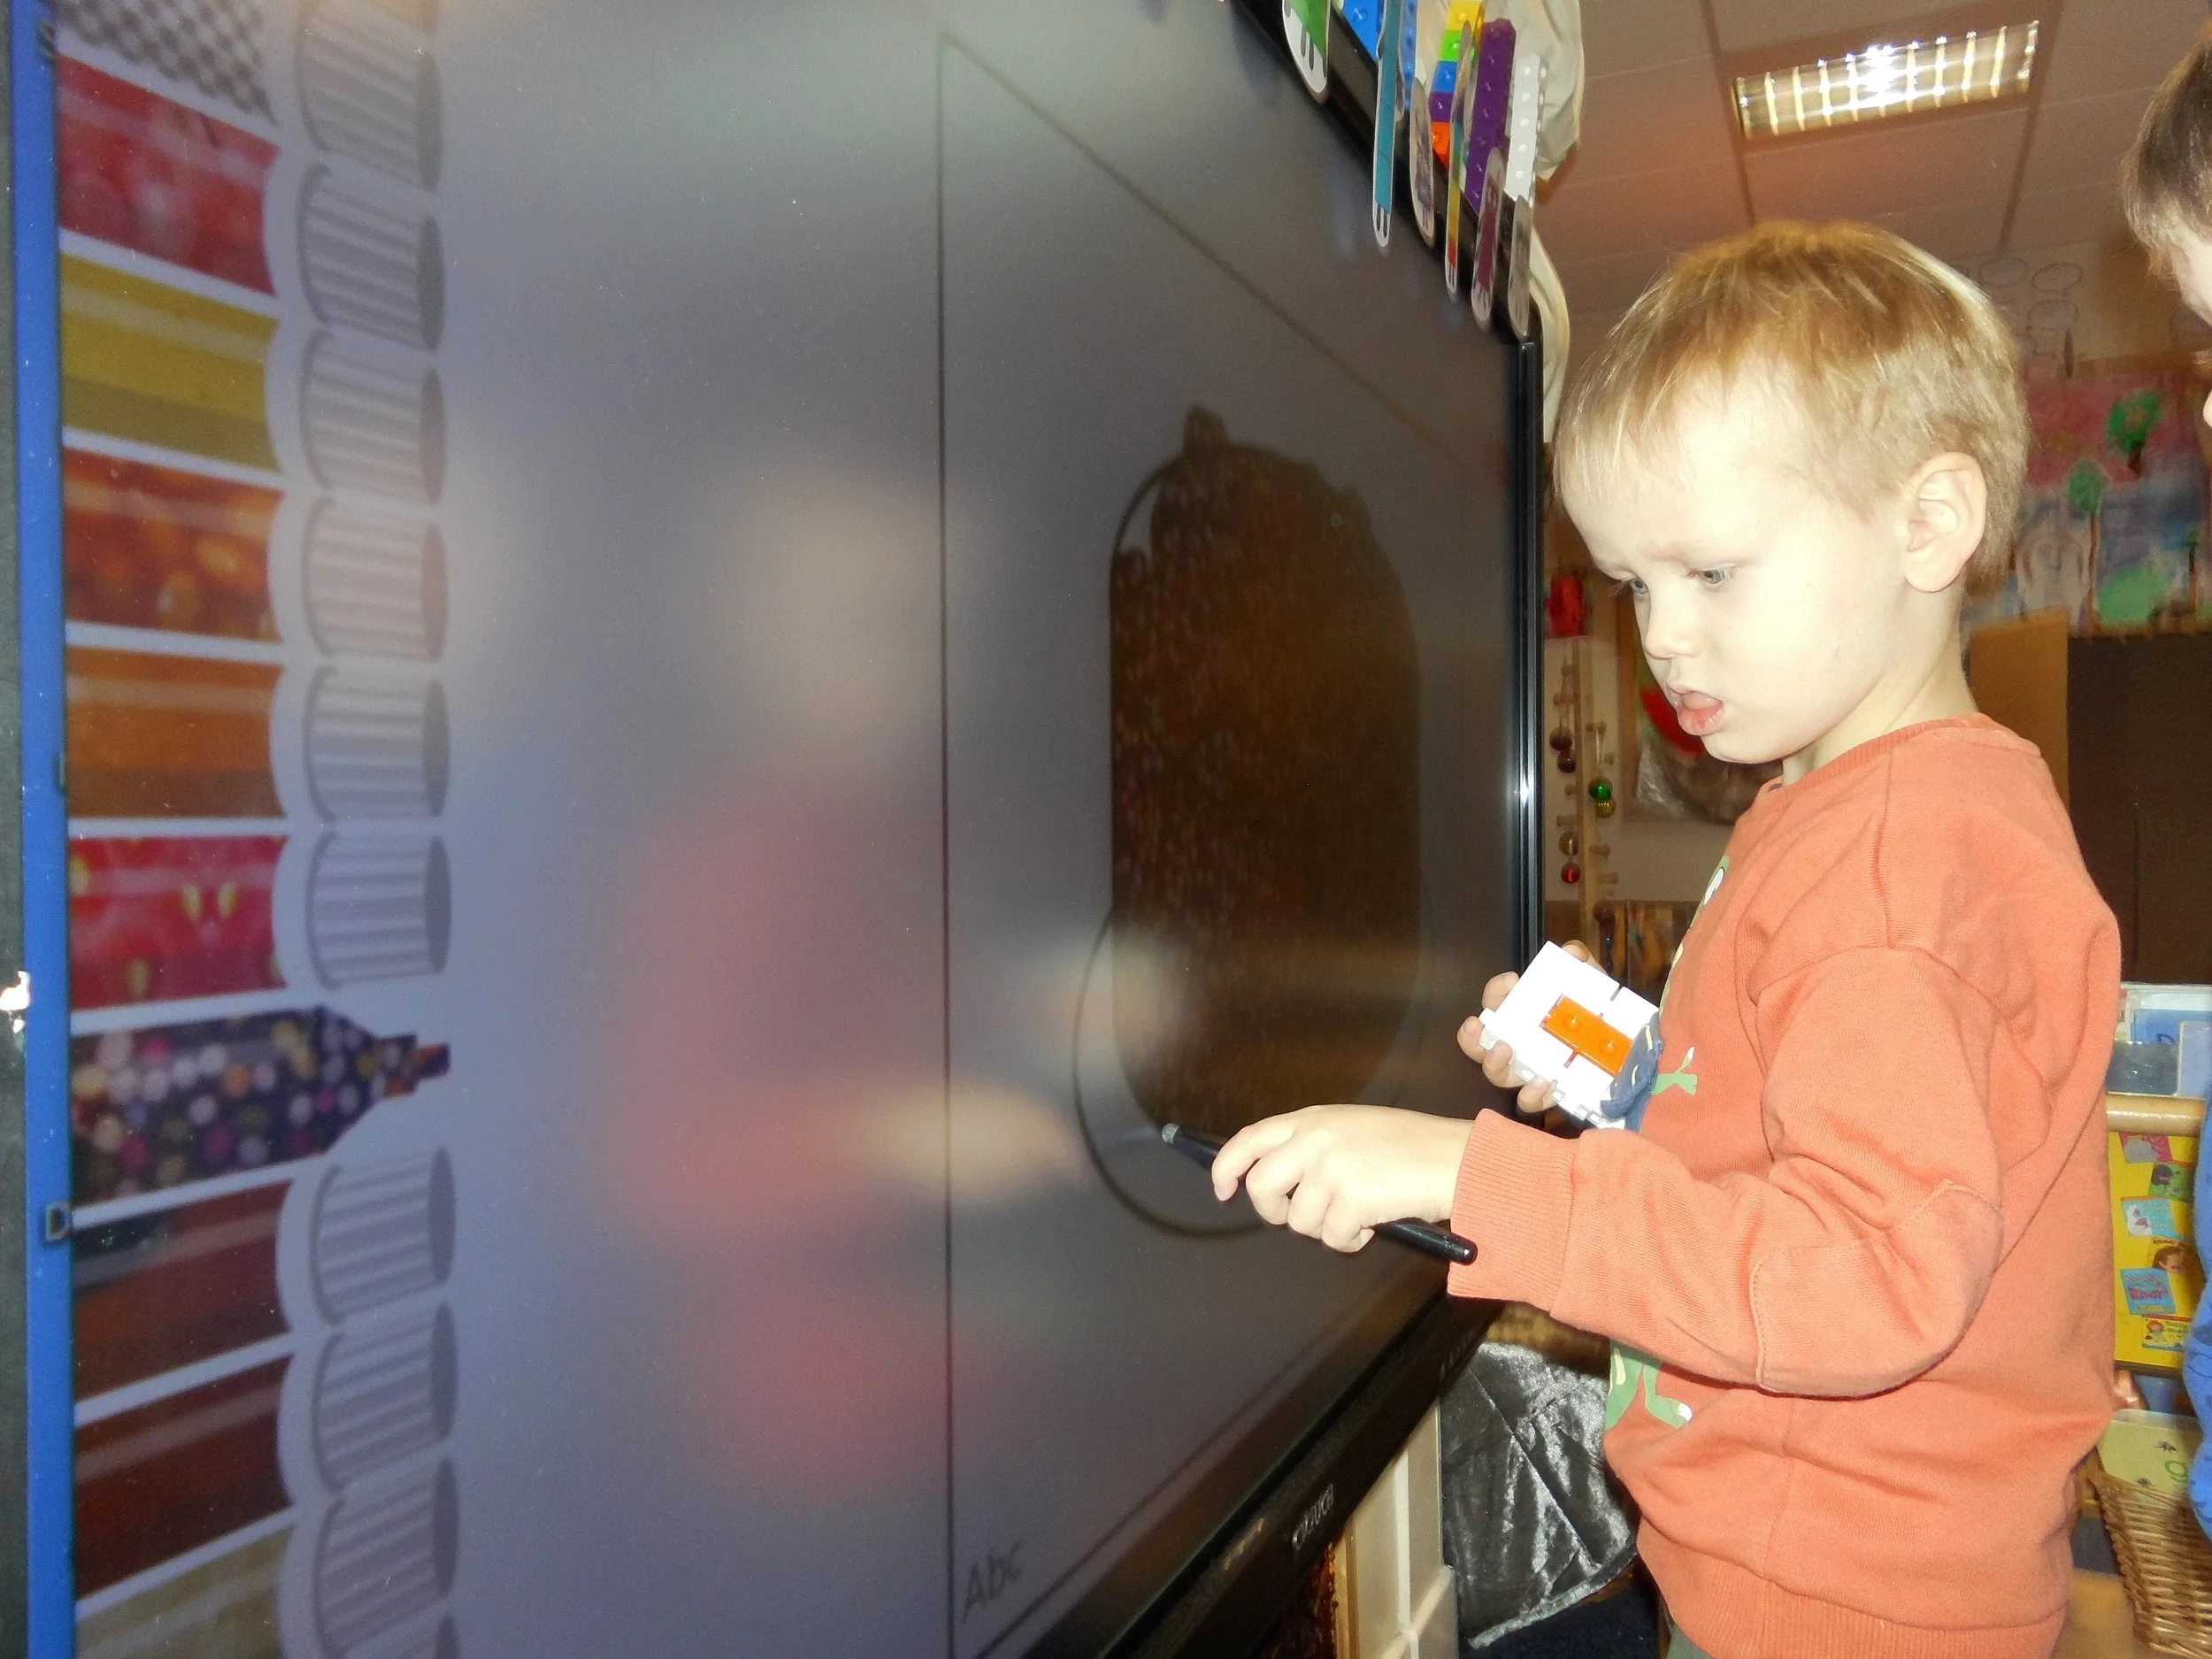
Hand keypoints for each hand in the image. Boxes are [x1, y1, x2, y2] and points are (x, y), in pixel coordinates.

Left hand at [1210, 1105, 1472, 1252]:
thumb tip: (1282, 1180)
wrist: (1457, 1159)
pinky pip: (1332, 1238)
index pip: (1248, 1140)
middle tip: (1305, 1217)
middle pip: (1262, 1187)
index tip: (1223, 1189)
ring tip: (1359, 1213)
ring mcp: (1331, 1168)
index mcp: (1312, 1119)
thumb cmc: (1413, 1147)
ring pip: (1300, 1221)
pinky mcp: (1351, 1198)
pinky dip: (1352, 1240)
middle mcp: (1315, 1140)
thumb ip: (1314, 1144)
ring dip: (1327, 1228)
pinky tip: (1375, 1222)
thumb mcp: (1353, 1128)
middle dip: (1278, 1212)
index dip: (1227, 1167)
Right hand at [1457, 939, 1596, 1116]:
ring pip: (1497, 1075)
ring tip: (1506, 1051)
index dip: (1495, 992)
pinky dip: (1533, 1094)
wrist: (1632, 1054)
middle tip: (1480, 1026)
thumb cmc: (1602, 1016)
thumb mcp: (1595, 986)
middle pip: (1479, 1044)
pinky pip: (1530, 1101)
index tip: (1512, 981)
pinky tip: (1546, 1081)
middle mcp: (1518, 1044)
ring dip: (1494, 1064)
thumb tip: (1571, 952)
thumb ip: (1583, 966)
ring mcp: (1530, 1072)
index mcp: (1523, 1014)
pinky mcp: (1550, 1096)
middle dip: (1472, 1037)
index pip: (1495, 1001)